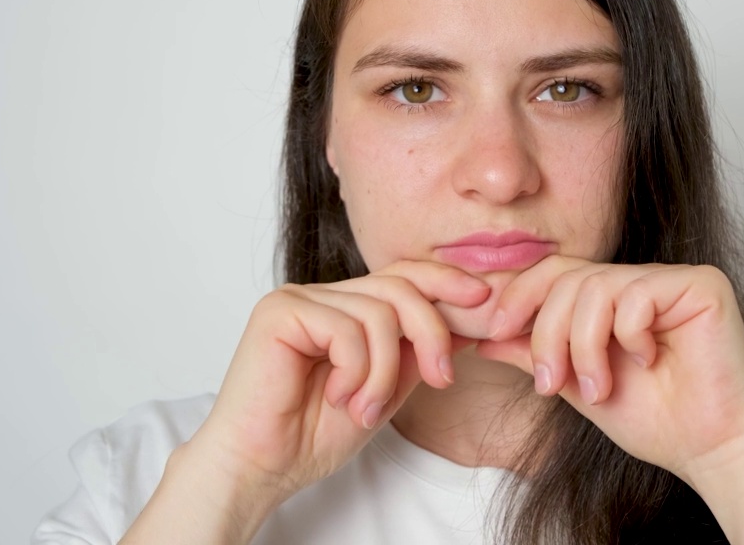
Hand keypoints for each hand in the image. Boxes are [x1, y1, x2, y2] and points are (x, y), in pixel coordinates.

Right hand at [187, 261, 489, 504]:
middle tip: (442, 378)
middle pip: (401, 286)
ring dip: (385, 371)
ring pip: (380, 313)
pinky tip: (337, 398)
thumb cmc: (312, 435)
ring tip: (365, 409)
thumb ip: (416, 355)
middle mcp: (324, 296)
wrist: (261, 466)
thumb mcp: (386, 390)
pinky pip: (348, 328)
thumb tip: (470, 325)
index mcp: (347, 308)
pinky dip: (356, 371)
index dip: (445, 281)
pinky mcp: (280, 311)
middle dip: (433, 332)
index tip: (481, 301)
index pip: (403, 276)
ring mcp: (300, 298)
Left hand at [474, 255, 743, 480]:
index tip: (494, 332)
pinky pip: (636, 294)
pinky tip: (648, 361)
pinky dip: (628, 336)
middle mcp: (644, 280)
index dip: (520, 296)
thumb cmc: (656, 422)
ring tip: (598, 389)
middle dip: (547, 333)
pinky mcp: (702, 285)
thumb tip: (481, 336)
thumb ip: (535, 354)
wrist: (709, 450)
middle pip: (569, 278)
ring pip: (596, 286)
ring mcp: (673, 279)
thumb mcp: (577, 385)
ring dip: (583, 345)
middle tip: (550, 384)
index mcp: (616, 297)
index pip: (556, 272)